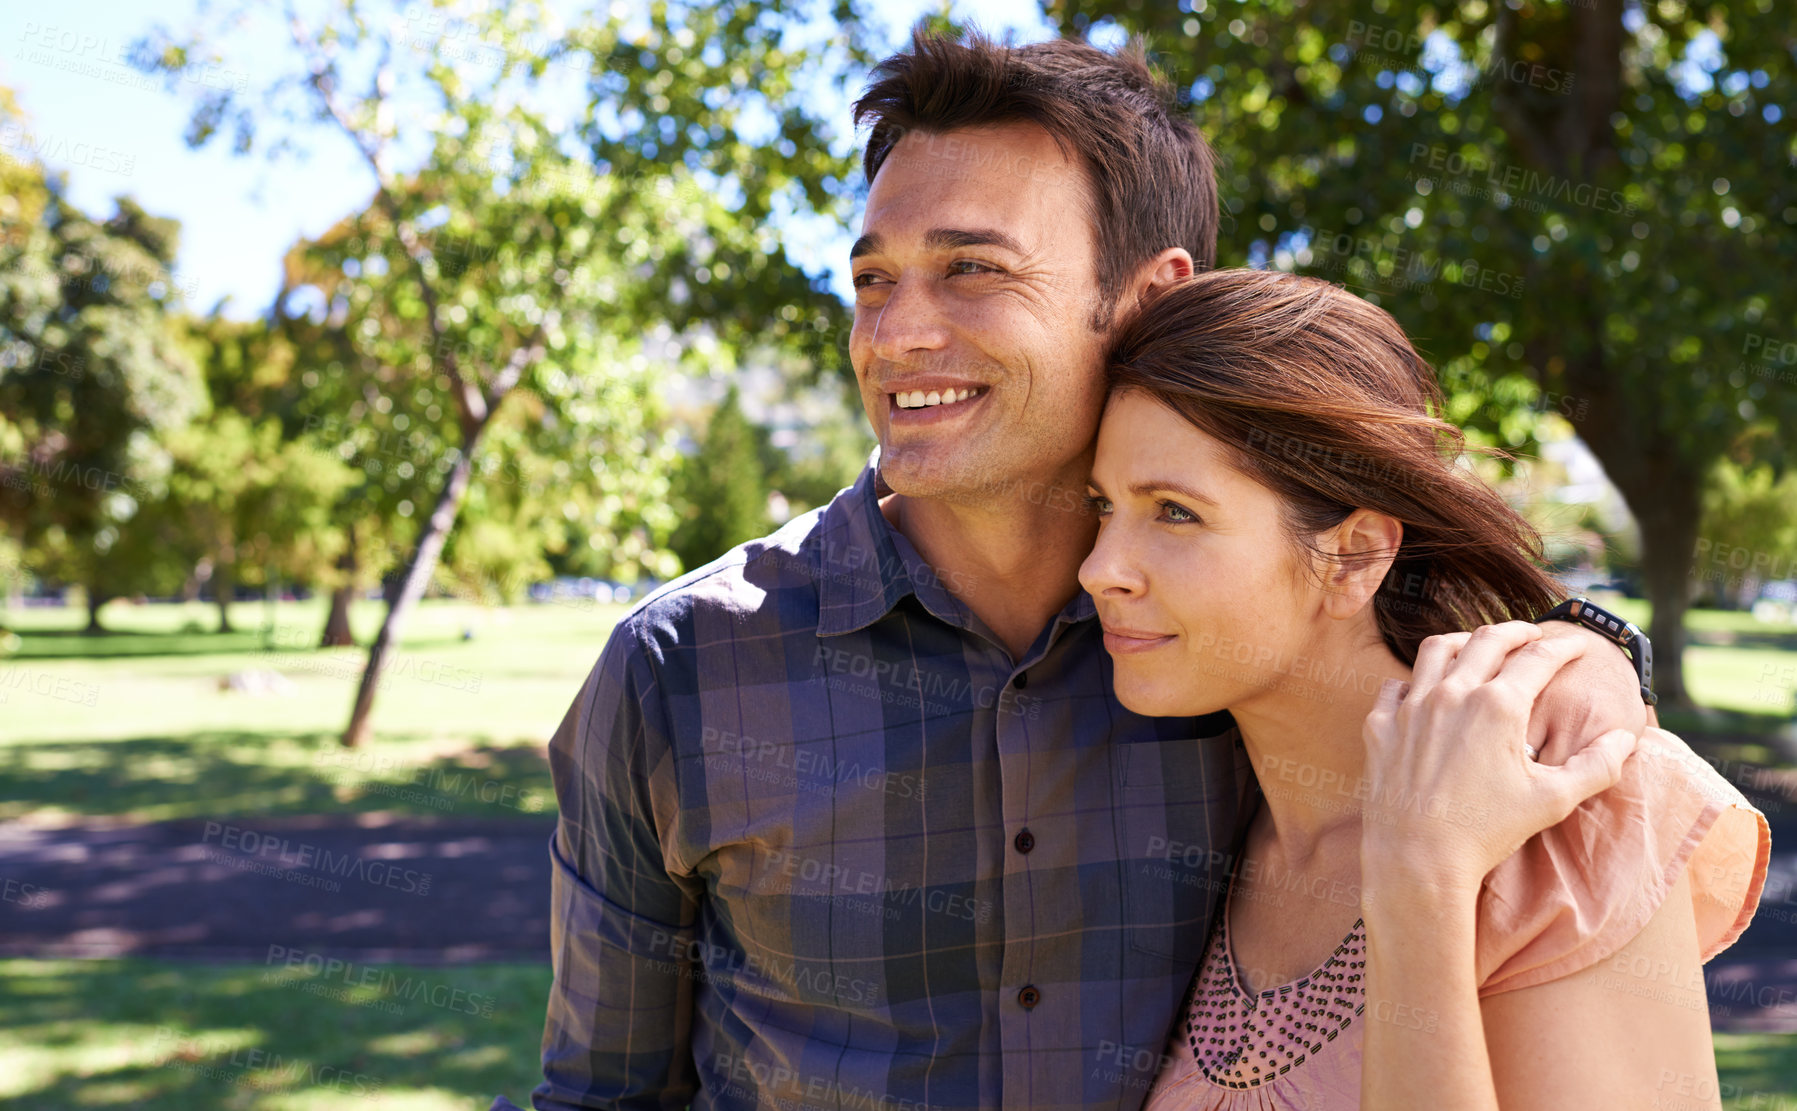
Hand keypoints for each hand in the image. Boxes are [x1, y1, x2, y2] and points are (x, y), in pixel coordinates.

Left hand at [1360, 621, 1639, 894]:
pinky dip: (1415, 680)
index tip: (1577, 646)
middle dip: (1516, 632)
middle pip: (1487, 640)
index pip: (1538, 658)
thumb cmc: (1487, 832)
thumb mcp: (1552, 801)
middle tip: (1532, 635)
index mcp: (1498, 705)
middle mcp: (1452, 694)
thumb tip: (1625, 739)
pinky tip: (1424, 689)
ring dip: (1463, 642)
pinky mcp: (1380, 725)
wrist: (1416, 858)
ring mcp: (1410, 706)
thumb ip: (1595, 766)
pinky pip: (1396, 686)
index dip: (1563, 648)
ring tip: (1478, 646)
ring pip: (1437, 650)